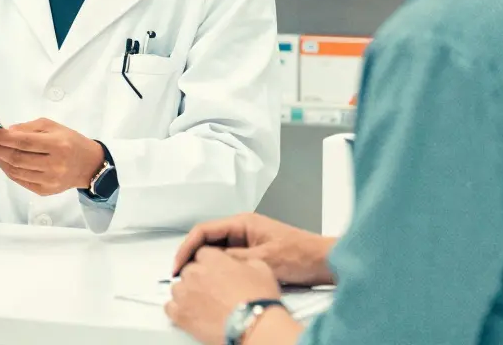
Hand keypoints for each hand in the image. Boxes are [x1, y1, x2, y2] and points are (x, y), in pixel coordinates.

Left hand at [0, 118, 104, 195]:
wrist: (89, 165)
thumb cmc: (71, 141)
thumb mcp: (53, 126)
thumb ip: (28, 128)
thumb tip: (6, 132)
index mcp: (57, 145)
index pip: (23, 142)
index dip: (2, 138)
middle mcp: (53, 165)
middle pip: (16, 158)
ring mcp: (48, 181)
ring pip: (14, 171)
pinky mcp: (44, 191)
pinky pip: (19, 180)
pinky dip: (7, 170)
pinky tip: (1, 160)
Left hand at [167, 248, 281, 344]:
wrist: (254, 325)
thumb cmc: (258, 300)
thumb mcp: (261, 268)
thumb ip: (244, 260)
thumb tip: (239, 263)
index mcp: (212, 259)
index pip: (202, 253)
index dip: (209, 262)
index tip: (214, 270)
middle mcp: (195, 273)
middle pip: (188, 269)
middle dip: (198, 277)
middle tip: (212, 290)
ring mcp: (185, 293)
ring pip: (177, 287)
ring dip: (187, 293)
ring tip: (202, 303)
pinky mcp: (180, 314)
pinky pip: (169, 307)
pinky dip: (177, 309)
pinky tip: (189, 312)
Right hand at [173, 213, 335, 286]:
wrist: (323, 262)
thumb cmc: (301, 255)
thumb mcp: (263, 259)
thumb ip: (234, 259)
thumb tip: (209, 263)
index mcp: (243, 222)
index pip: (203, 230)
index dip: (187, 247)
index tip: (178, 264)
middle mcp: (242, 229)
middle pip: (207, 240)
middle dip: (192, 257)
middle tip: (181, 274)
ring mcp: (247, 241)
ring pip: (216, 251)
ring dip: (205, 264)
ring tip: (195, 279)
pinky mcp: (252, 254)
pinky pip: (228, 260)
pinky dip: (218, 270)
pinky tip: (215, 280)